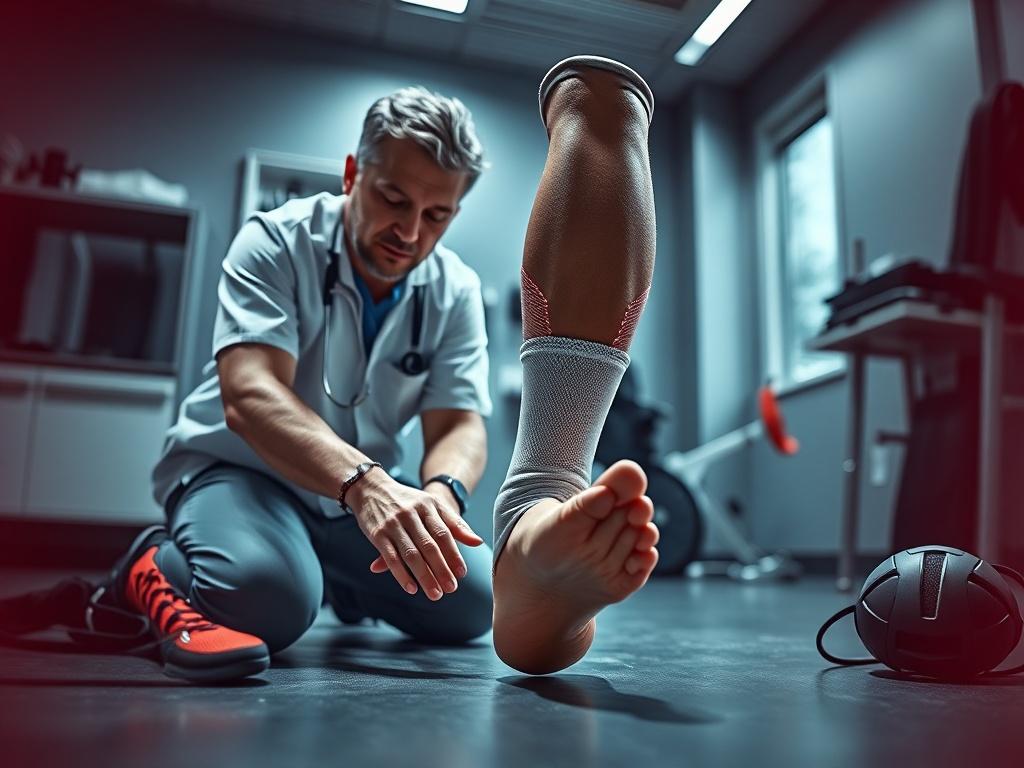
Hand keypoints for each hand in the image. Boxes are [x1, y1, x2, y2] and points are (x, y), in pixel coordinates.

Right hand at [347, 472, 483, 599]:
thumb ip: (455, 524)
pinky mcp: (377, 534)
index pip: (444, 533)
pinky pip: (391, 557)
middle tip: (451, 588)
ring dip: (424, 576)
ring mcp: (393, 524)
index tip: (462, 573)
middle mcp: (411, 514)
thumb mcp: (432, 505)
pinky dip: (401, 574)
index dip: (454, 554)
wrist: (372, 488)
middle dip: (441, 570)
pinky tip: (411, 588)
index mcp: (428, 506)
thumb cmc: (408, 501)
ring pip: (411, 554)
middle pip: (429, 546)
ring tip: (435, 594)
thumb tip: (478, 542)